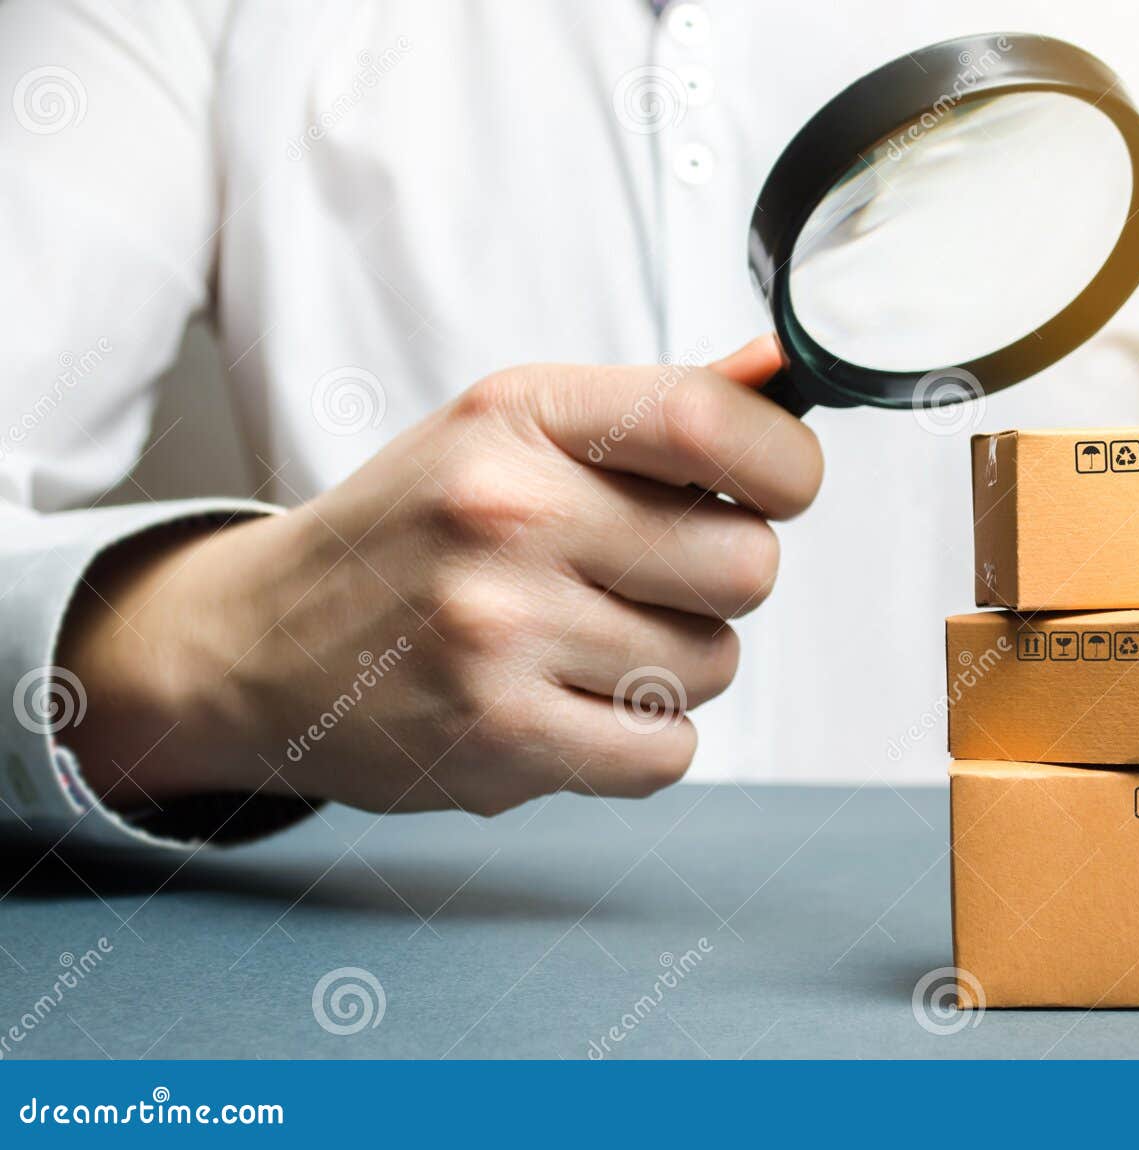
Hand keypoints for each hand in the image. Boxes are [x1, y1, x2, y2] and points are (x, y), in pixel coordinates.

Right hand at [57, 337, 822, 814]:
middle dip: (722, 581)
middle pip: (746, 563)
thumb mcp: (513, 434)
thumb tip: (780, 373)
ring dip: (674, 665)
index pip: (714, 422)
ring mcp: (498, 630)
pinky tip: (573, 706)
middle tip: (650, 581)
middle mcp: (508, 513)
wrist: (261, 643)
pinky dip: (642, 740)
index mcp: (522, 417)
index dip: (786, 468)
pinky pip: (668, 752)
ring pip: (714, 664)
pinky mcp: (497, 736)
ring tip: (584, 645)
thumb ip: (656, 411)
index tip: (777, 491)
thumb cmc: (414, 531)